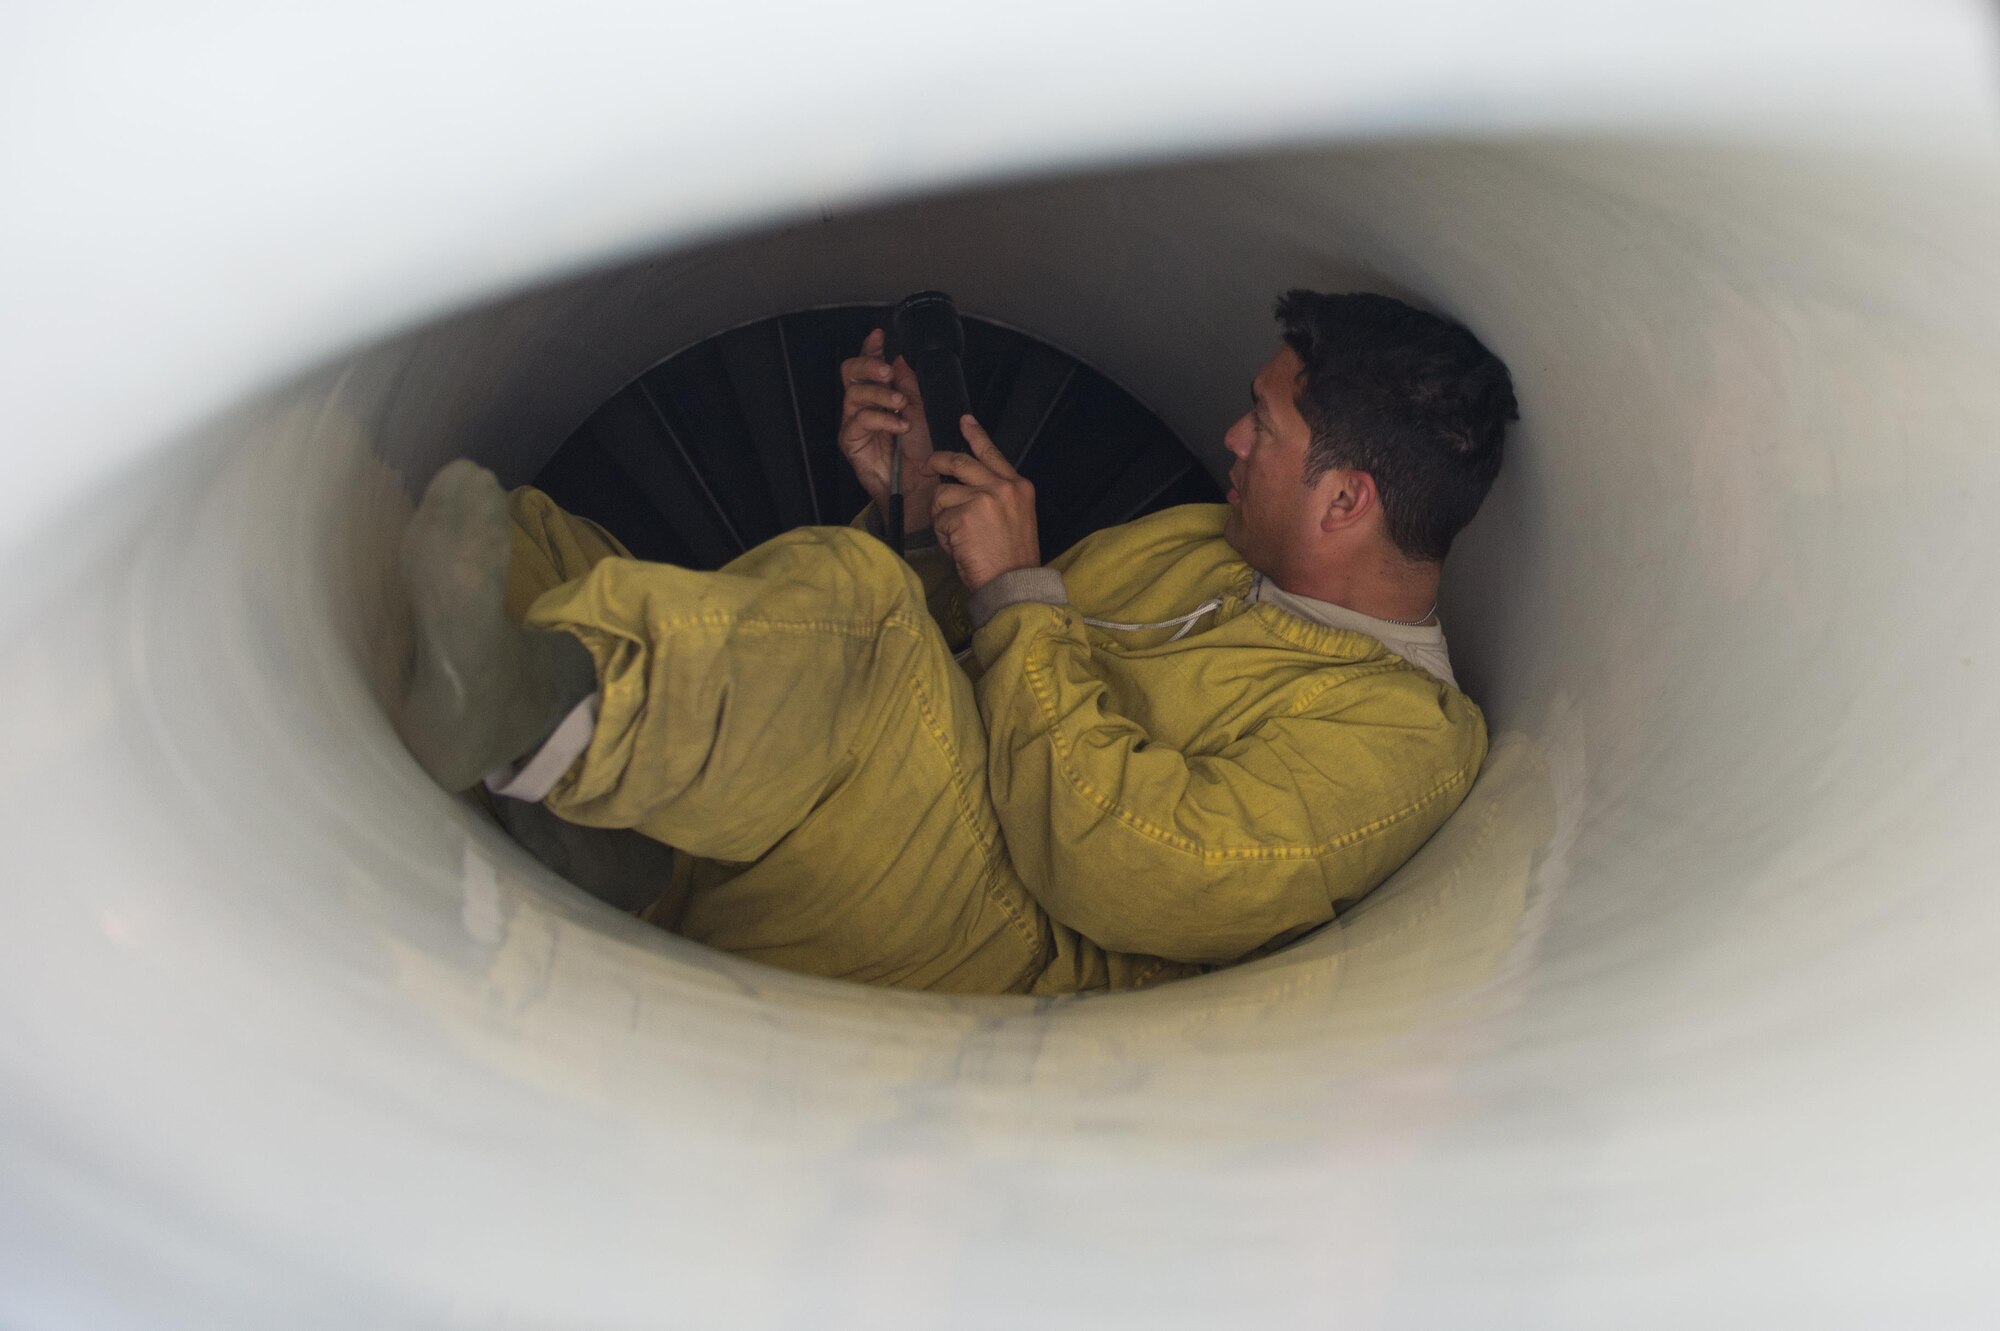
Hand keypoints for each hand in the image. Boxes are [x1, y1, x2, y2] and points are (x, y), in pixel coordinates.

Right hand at [837, 328, 936, 534]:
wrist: (921, 485)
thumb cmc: (923, 450)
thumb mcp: (923, 410)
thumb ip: (910, 384)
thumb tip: (900, 359)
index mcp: (881, 393)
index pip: (869, 364)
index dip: (870, 347)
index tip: (878, 334)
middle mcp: (864, 404)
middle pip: (851, 372)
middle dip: (868, 365)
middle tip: (887, 372)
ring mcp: (855, 422)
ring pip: (854, 394)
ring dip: (880, 395)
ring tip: (901, 405)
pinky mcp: (851, 441)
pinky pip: (859, 421)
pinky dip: (881, 419)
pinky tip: (898, 425)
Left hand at [926, 415, 1041, 592]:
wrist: (1014, 584)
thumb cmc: (1012, 558)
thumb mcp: (1017, 517)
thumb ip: (996, 495)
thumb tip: (964, 483)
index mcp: (1019, 486)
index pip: (992, 453)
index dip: (975, 435)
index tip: (964, 420)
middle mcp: (1003, 487)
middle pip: (959, 462)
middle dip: (938, 462)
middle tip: (928, 466)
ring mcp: (983, 499)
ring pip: (943, 494)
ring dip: (942, 517)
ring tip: (957, 537)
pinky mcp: (964, 515)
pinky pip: (939, 518)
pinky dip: (942, 535)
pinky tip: (958, 547)